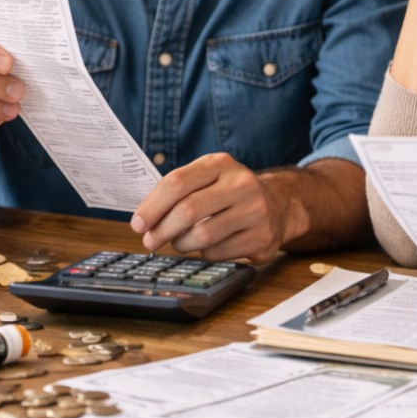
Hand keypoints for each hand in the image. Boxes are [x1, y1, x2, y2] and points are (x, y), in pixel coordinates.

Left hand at [130, 153, 303, 263]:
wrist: (278, 205)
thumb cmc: (229, 193)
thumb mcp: (208, 178)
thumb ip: (178, 191)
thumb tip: (144, 219)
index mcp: (220, 163)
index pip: (177, 182)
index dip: (152, 206)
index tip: (138, 224)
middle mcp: (241, 183)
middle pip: (188, 210)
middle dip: (162, 230)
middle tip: (150, 241)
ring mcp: (255, 211)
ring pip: (202, 236)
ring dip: (181, 244)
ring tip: (178, 243)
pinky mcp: (261, 238)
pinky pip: (218, 253)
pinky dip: (203, 254)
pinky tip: (206, 247)